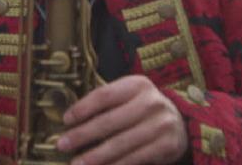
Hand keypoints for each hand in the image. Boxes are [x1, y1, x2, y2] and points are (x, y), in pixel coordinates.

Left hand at [57, 75, 188, 164]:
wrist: (179, 122)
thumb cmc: (142, 109)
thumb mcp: (128, 97)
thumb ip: (105, 103)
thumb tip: (70, 120)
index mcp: (138, 85)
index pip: (104, 95)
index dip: (82, 108)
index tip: (65, 120)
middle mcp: (152, 102)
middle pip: (109, 121)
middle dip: (82, 135)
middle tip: (62, 145)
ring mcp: (161, 125)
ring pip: (120, 144)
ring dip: (95, 156)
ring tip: (77, 163)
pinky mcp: (167, 146)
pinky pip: (134, 159)